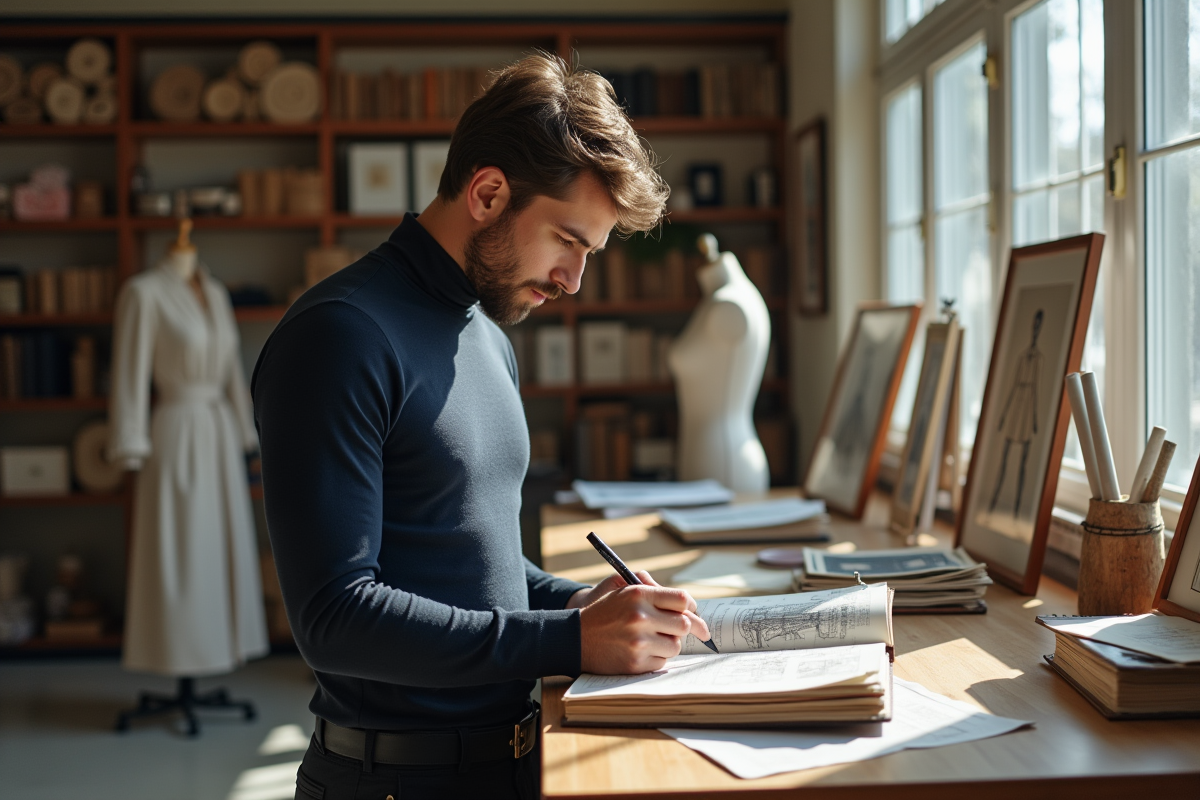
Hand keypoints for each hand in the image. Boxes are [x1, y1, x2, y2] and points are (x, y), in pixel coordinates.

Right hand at [578, 570, 710, 674]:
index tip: (692, 611)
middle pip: (685, 624)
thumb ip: (654, 590)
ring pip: (675, 645)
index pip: (682, 599)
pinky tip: (642, 651)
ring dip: (669, 643)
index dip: (691, 606)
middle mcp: (640, 617)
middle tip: (677, 629)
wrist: (575, 637)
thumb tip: (688, 604)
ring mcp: (638, 642)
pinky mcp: (635, 663)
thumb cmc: (605, 612)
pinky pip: (662, 661)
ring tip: (652, 639)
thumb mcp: (624, 591)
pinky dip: (656, 657)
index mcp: (639, 594)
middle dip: (683, 627)